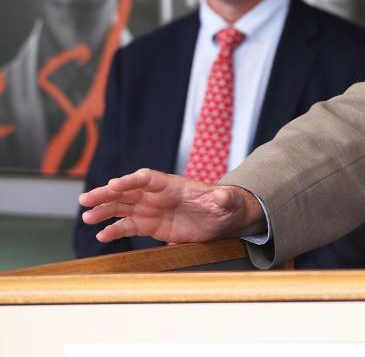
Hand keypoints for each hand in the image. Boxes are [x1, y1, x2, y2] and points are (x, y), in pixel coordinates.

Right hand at [79, 168, 265, 243]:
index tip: (114, 185)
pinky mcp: (151, 226)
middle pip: (127, 191)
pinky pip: (128, 226)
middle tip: (86, 200)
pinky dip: (114, 230)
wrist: (225, 218)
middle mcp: (157, 195)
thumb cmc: (226, 205)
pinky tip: (102, 236)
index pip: (146, 179)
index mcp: (172, 185)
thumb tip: (223, 196)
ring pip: (122, 207)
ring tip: (86, 218)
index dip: (130, 181)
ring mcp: (152, 210)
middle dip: (107, 194)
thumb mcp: (228, 201)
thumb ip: (224, 197)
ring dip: (104, 211)